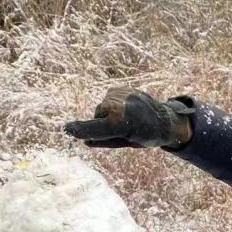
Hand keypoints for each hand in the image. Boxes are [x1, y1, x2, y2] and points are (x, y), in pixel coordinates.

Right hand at [64, 86, 194, 148]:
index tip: (67, 129)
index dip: (79, 130)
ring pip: (102, 108)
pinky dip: (114, 106)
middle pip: (97, 117)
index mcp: (119, 123)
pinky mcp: (119, 89)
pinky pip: (108, 100)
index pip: (92, 128)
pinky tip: (128, 109)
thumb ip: (104, 141)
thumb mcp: (125, 142)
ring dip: (109, 114)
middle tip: (123, 129)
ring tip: (129, 118)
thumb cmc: (145, 135)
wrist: (165, 119)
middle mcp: (116, 106)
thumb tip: (85, 141)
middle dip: (102, 124)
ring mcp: (118, 95)